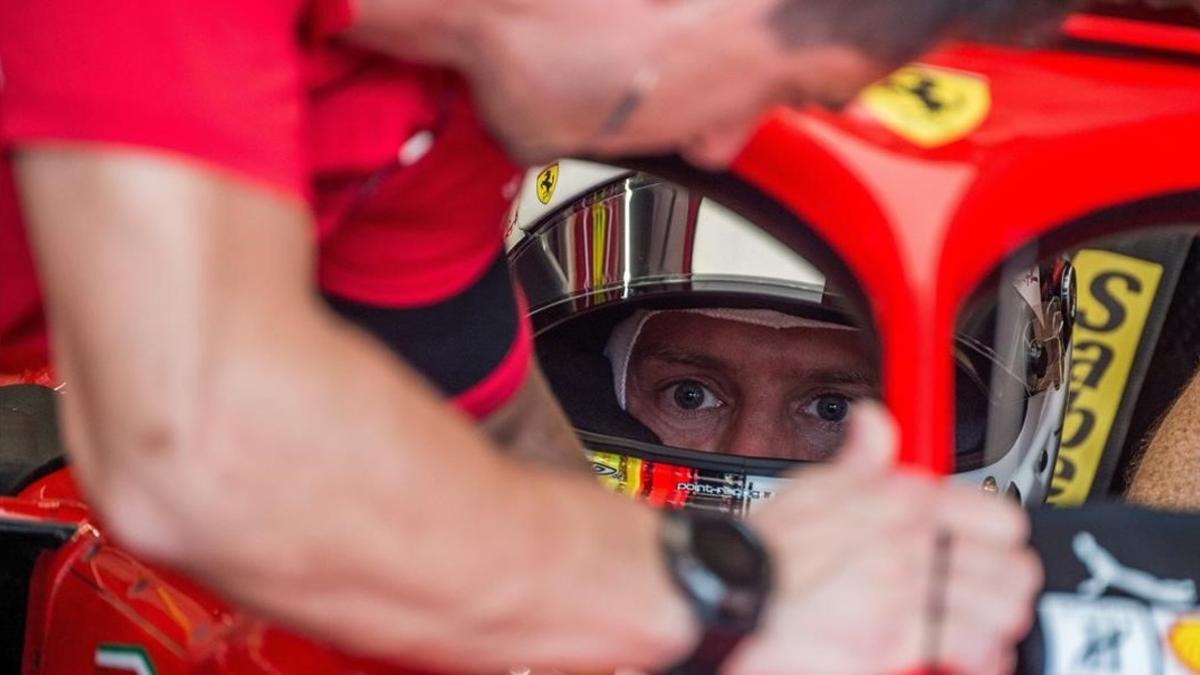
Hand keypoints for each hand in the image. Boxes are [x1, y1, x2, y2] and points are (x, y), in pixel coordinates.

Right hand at [729, 403, 1041, 674]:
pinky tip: (971, 654)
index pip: (996, 515)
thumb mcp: (813, 482)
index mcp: (901, 500)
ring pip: (1000, 609)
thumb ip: (860, 457)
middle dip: (1008, 580)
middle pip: (1010, 567)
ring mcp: (909, 594)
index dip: (1001, 533)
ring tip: (986, 620)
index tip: (993, 542)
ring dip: (999, 618)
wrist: (736, 586)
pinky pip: (970, 652)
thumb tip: (875, 424)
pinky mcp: (897, 640)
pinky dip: (979, 656)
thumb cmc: (768, 542)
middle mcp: (913, 545)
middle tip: (993, 585)